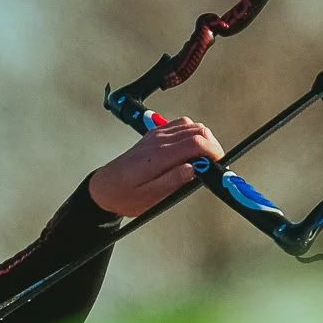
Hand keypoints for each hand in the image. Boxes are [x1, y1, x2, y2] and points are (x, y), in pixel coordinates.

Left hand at [88, 117, 223, 216]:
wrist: (104, 187)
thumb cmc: (125, 196)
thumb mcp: (149, 197)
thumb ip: (172, 181)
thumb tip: (193, 169)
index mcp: (160, 156)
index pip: (196, 143)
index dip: (214, 152)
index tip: (218, 164)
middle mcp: (159, 141)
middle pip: (198, 130)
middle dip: (212, 146)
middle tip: (213, 164)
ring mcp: (156, 135)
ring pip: (191, 125)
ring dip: (203, 139)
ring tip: (203, 159)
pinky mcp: (154, 134)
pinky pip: (180, 125)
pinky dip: (191, 134)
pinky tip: (190, 149)